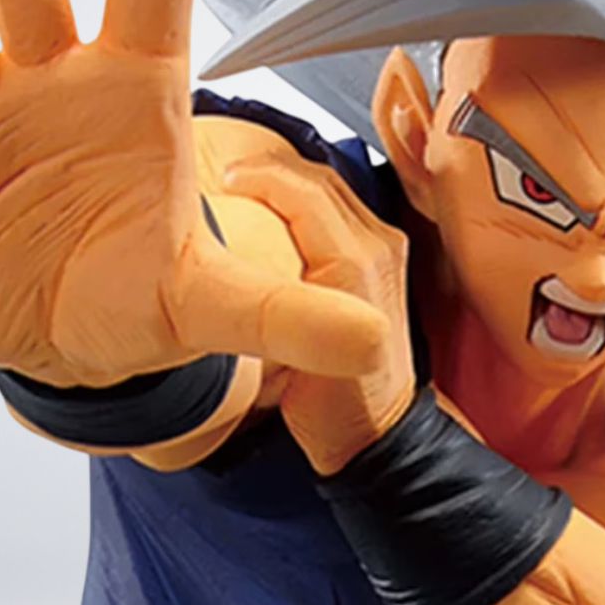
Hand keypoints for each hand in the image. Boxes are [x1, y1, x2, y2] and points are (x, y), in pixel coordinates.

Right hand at [224, 151, 415, 474]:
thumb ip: (260, 309)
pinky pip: (346, 209)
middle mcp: (377, 249)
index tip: (222, 178)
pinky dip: (311, 199)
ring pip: (333, 189)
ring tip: (250, 185)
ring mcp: (387, 252)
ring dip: (291, 181)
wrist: (378, 433)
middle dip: (271, 170)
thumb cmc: (333, 406)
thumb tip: (216, 268)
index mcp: (353, 264)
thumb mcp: (282, 358)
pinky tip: (281, 209)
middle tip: (227, 175)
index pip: (301, 191)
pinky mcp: (388, 259)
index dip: (258, 176)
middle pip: (318, 181)